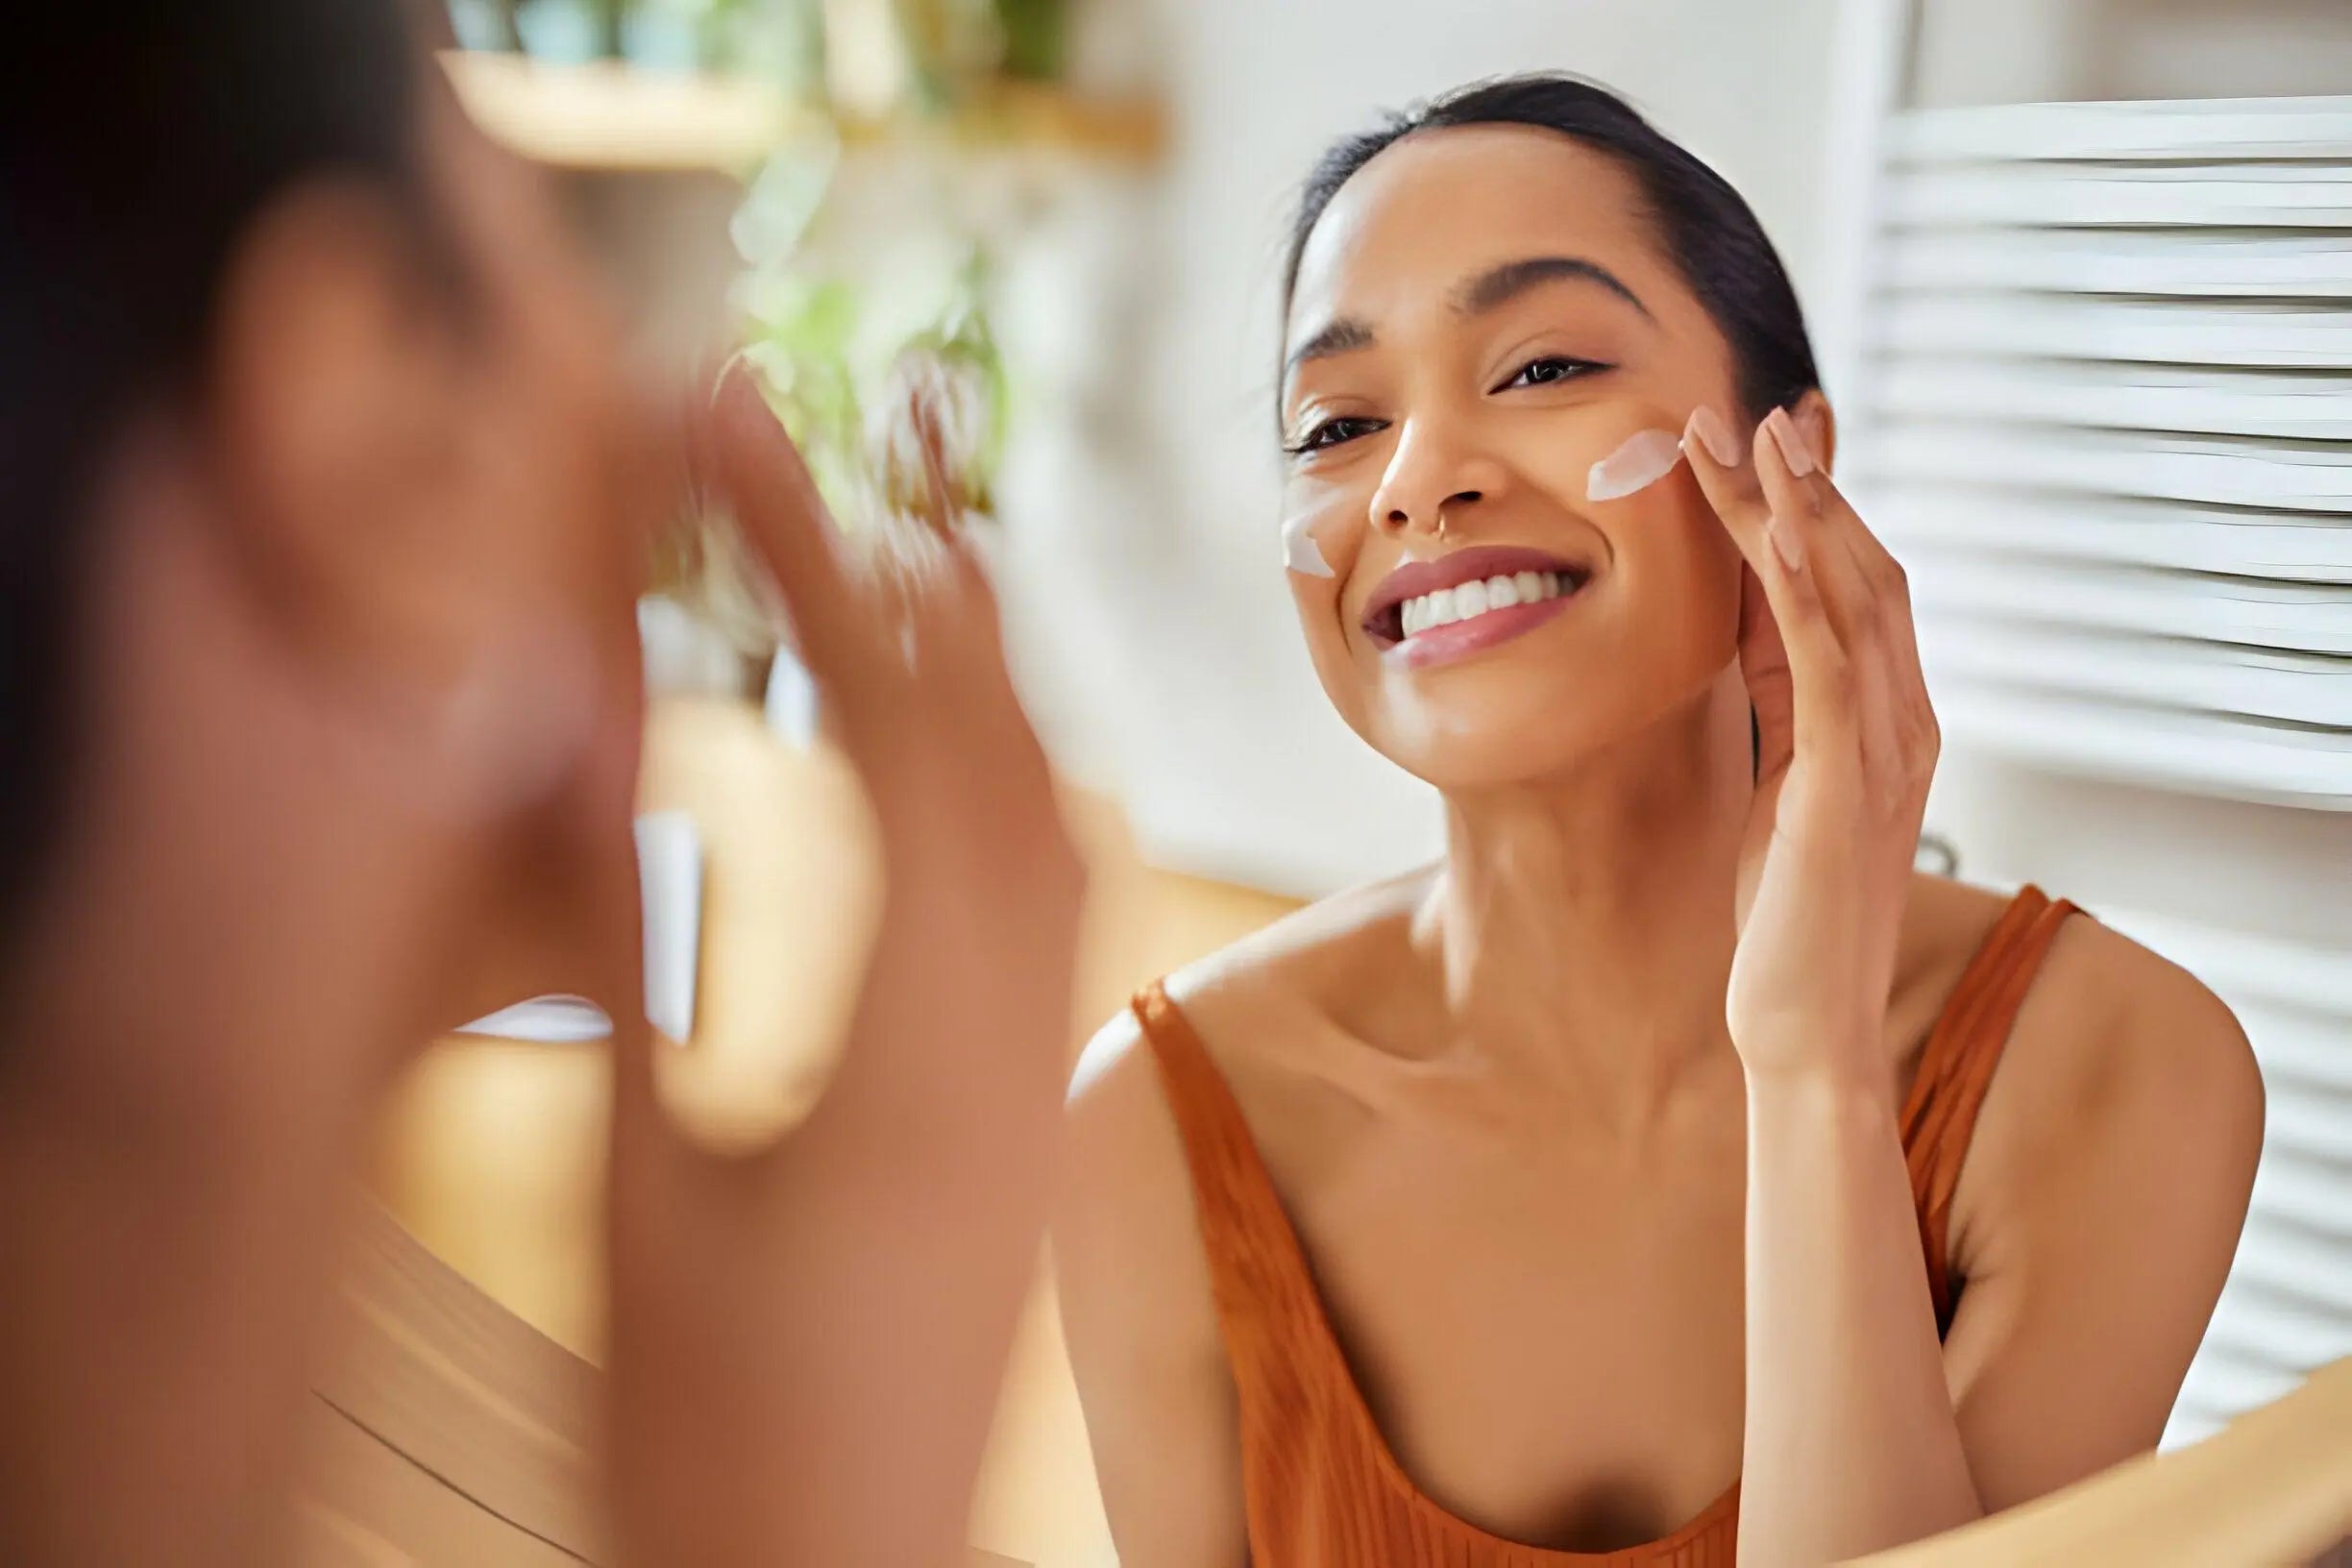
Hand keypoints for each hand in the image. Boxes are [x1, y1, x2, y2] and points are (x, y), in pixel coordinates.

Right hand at [605, 370, 1085, 1565]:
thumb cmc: (721, 1431)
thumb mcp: (639, 1188)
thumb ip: (629, 954)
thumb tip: (585, 732)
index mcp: (913, 1045)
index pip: (884, 726)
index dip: (809, 554)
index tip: (739, 427)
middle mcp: (1019, 1040)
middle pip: (1008, 740)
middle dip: (928, 565)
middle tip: (865, 420)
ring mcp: (1042, 1080)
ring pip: (1056, 816)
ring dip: (993, 666)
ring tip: (924, 540)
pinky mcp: (1032, 1121)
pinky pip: (1060, 903)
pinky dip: (1015, 781)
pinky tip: (972, 754)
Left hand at [1682, 405, 1938, 1086]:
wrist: (1802, 1022)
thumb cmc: (1784, 912)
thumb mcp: (1776, 775)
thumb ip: (1780, 696)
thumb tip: (1753, 611)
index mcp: (1888, 720)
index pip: (1856, 588)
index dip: (1815, 509)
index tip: (1767, 442)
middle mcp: (1905, 720)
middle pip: (1862, 571)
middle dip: (1805, 488)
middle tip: (1748, 412)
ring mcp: (1886, 749)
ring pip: (1849, 599)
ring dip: (1798, 512)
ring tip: (1750, 438)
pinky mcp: (1845, 782)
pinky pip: (1829, 666)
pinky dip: (1803, 592)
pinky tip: (1772, 535)